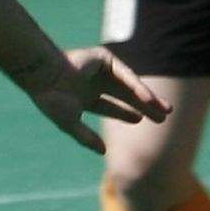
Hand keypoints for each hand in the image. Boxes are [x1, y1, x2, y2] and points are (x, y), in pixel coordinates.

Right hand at [18, 47, 167, 152]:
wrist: (44, 76)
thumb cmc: (52, 99)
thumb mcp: (70, 123)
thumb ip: (86, 138)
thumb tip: (104, 151)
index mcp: (84, 97)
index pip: (110, 106)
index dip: (126, 114)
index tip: (141, 120)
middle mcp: (93, 83)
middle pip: (126, 96)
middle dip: (144, 106)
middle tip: (163, 117)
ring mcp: (100, 70)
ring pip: (130, 85)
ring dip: (148, 97)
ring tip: (166, 109)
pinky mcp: (105, 59)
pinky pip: (126, 75)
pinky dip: (138, 88)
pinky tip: (149, 100)